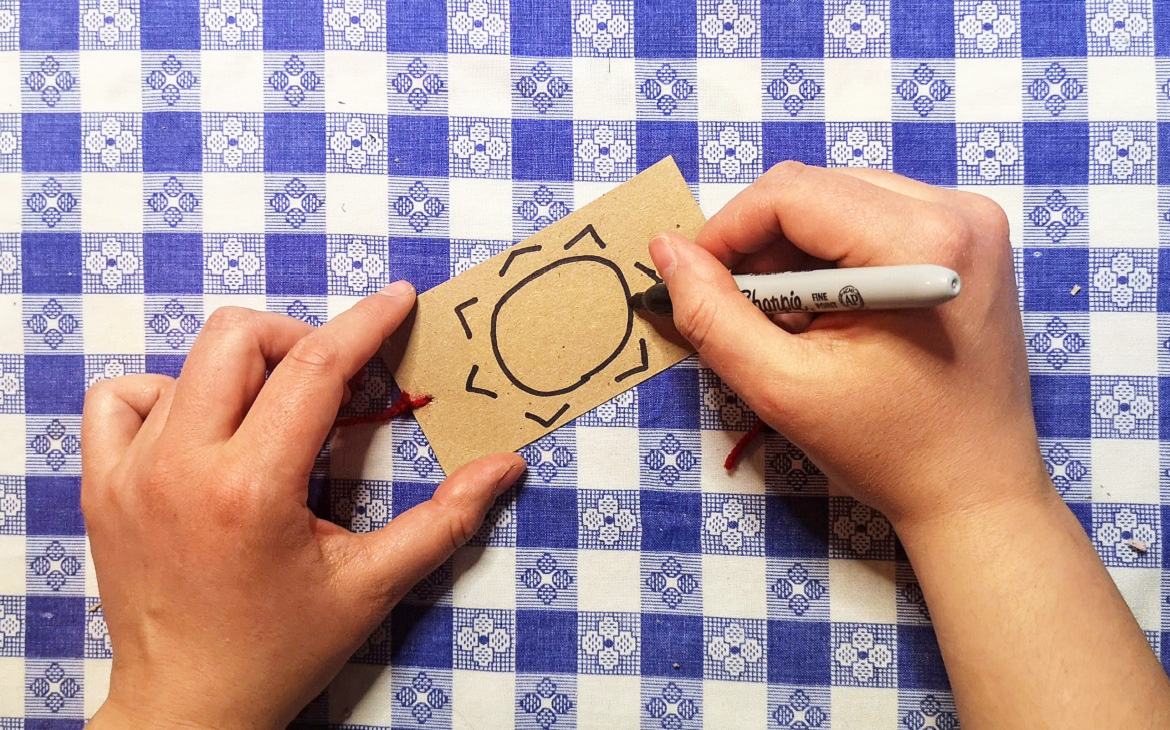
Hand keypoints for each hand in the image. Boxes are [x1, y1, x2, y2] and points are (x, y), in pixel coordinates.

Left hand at [82, 283, 524, 729]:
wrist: (187, 707)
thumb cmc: (280, 651)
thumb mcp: (373, 586)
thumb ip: (445, 520)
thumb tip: (506, 466)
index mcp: (253, 489)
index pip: (315, 368)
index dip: (366, 322)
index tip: (398, 299)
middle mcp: (181, 468)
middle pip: (237, 336)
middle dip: (299, 340)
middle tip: (333, 384)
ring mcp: (131, 474)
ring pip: (185, 363)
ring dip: (242, 372)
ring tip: (272, 419)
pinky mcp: (103, 486)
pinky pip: (120, 397)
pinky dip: (168, 395)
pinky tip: (203, 433)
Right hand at [650, 162, 1046, 528]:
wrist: (976, 490)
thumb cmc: (888, 449)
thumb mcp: (783, 388)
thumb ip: (713, 314)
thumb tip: (667, 251)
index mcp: (922, 242)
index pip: (791, 193)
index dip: (726, 231)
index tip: (694, 281)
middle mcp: (957, 211)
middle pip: (815, 190)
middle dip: (761, 246)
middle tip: (744, 314)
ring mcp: (970, 222)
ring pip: (839, 200)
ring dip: (794, 255)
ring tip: (794, 326)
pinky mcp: (970, 240)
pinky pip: (872, 218)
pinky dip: (832, 259)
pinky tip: (831, 317)